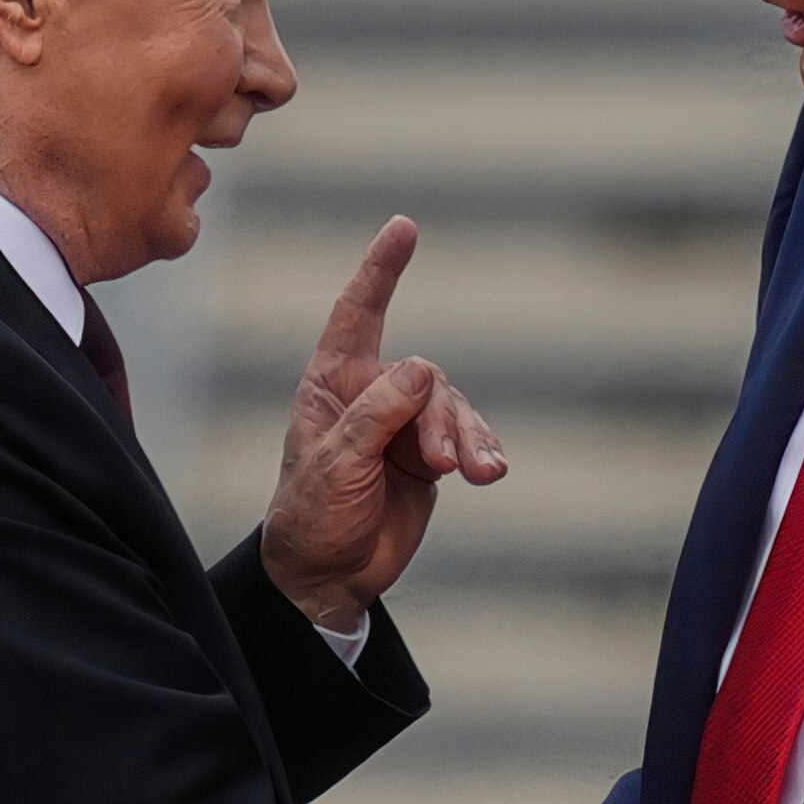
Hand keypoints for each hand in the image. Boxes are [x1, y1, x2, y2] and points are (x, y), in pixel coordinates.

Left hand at [262, 218, 505, 627]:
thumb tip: (422, 366)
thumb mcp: (336, 464)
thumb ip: (377, 414)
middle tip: (440, 463)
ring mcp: (403, 426)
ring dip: (468, 438)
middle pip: (425, 376)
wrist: (329, 576)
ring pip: (453, 407)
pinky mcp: (431, 456)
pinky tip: (491, 473)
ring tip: (478, 475)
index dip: (380, 270)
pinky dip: (483, 451)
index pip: (358, 314)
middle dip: (441, 416)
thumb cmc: (312, 517)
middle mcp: (370, 395)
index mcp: (332, 385)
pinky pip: (469, 438)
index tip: (403, 228)